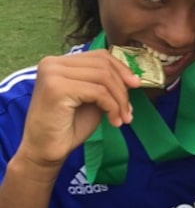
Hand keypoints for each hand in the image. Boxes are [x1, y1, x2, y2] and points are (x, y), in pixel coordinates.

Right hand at [18, 50, 140, 172]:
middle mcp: (52, 63)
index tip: (136, 85)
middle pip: (103, 65)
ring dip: (119, 100)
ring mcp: (53, 74)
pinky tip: (114, 122)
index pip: (99, 56)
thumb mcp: (91, 100)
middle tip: (129, 111)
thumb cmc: (67, 128)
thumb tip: (131, 77)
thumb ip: (104, 84)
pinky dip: (112, 107)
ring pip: (103, 77)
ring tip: (123, 119)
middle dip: (122, 88)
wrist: (45, 152)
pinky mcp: (57, 88)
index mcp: (59, 62)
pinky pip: (98, 92)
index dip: (121, 69)